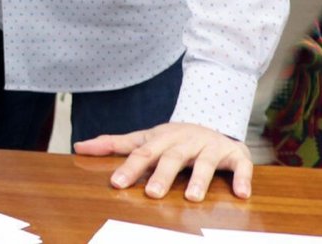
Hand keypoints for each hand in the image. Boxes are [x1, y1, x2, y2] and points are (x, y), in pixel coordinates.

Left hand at [73, 121, 252, 200]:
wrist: (214, 123)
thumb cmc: (173, 139)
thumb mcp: (144, 138)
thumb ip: (114, 144)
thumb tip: (78, 147)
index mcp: (162, 139)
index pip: (142, 154)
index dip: (129, 168)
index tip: (116, 184)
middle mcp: (186, 142)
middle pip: (172, 159)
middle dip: (162, 175)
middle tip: (152, 193)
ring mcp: (211, 147)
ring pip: (205, 163)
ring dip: (199, 180)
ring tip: (192, 198)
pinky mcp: (236, 155)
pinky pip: (242, 167)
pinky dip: (242, 179)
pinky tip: (241, 194)